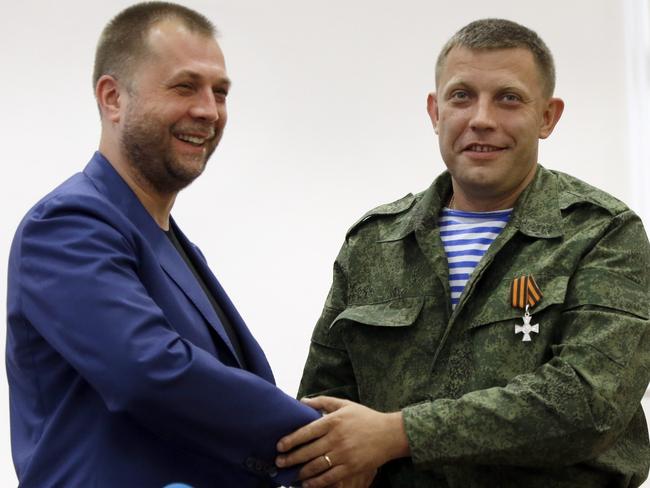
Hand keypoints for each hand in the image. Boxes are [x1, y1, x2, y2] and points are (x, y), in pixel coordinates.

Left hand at [276, 396, 408, 487]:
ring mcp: (344, 454)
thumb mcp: (344, 404)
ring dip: (300, 472)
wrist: (390, 434)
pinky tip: (307, 484)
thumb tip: (302, 400)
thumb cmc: (365, 417)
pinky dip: (316, 483)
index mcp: (334, 421)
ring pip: (316, 466)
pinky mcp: (351, 468)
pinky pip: (329, 478)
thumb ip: (322, 401)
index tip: (280, 445)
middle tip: (279, 462)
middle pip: (308, 451)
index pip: (307, 431)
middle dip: (291, 458)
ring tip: (291, 475)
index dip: (291, 440)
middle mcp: (337, 438)